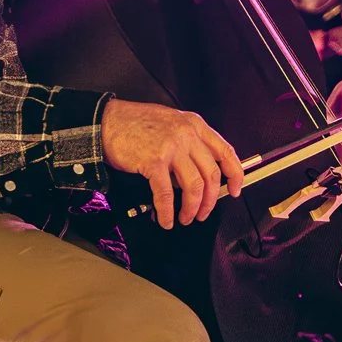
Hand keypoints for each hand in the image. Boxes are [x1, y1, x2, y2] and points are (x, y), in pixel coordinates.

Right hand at [100, 99, 243, 229]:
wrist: (105, 122)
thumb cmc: (134, 123)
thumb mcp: (171, 122)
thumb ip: (189, 142)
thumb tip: (199, 172)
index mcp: (194, 125)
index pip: (226, 152)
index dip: (235, 175)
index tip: (235, 190)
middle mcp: (187, 135)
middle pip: (211, 175)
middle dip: (210, 201)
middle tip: (204, 213)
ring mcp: (171, 148)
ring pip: (194, 187)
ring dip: (191, 209)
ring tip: (185, 218)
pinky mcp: (153, 161)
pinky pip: (166, 194)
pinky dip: (167, 212)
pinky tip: (165, 219)